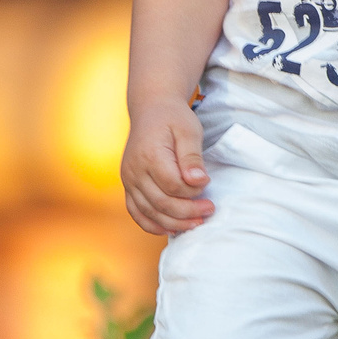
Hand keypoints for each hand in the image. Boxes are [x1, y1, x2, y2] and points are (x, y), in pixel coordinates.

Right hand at [122, 104, 213, 234]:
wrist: (151, 110)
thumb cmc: (173, 119)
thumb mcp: (189, 130)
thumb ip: (192, 157)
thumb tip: (198, 182)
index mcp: (150, 155)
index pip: (173, 186)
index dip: (193, 191)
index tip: (207, 184)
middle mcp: (135, 170)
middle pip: (161, 203)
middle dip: (188, 212)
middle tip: (209, 210)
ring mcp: (128, 180)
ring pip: (149, 212)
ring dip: (173, 223)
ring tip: (195, 223)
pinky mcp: (128, 185)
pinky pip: (136, 212)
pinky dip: (152, 225)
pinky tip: (170, 229)